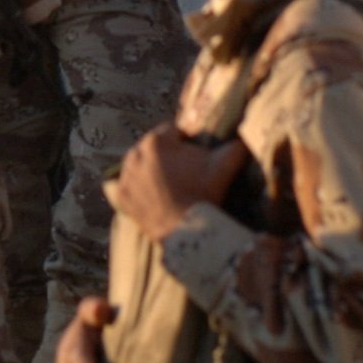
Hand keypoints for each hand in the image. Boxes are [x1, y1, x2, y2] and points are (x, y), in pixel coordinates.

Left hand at [107, 124, 248, 242]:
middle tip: (184, 173)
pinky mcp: (120, 195)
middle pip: (153, 148)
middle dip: (167, 155)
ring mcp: (124, 175)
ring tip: (168, 184)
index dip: (186, 141)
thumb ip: (234, 147)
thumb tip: (242, 137)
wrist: (187, 229)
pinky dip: (133, 188)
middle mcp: (134, 153)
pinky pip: (122, 186)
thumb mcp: (223, 166)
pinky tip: (146, 194)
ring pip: (137, 165)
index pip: (173, 132)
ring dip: (149, 170)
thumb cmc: (205, 193)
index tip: (196, 156)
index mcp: (156, 141)